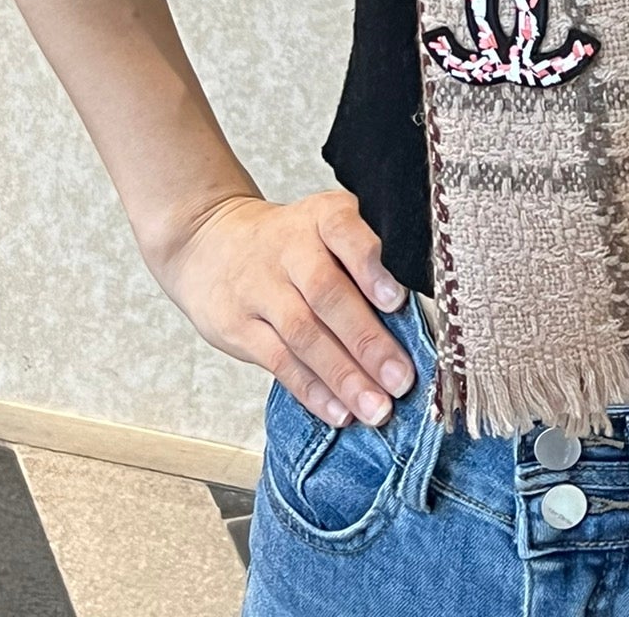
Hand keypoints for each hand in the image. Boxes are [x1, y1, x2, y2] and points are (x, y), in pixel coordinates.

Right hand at [145, 188, 416, 429]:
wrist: (209, 239)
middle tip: (401, 378)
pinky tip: (339, 411)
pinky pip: (278, 361)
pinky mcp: (238, 326)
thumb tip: (418, 315)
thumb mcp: (325, 226)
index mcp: (321, 217)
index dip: (370, 265)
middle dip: (367, 341)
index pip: (345, 231)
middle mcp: (290, 248)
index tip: (397, 300)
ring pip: (304, 335)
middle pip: (328, 294)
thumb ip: (366, 257)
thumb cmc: (290, 242)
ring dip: (344, 376)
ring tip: (377, 408)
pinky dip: (311, 390)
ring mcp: (260, 288)